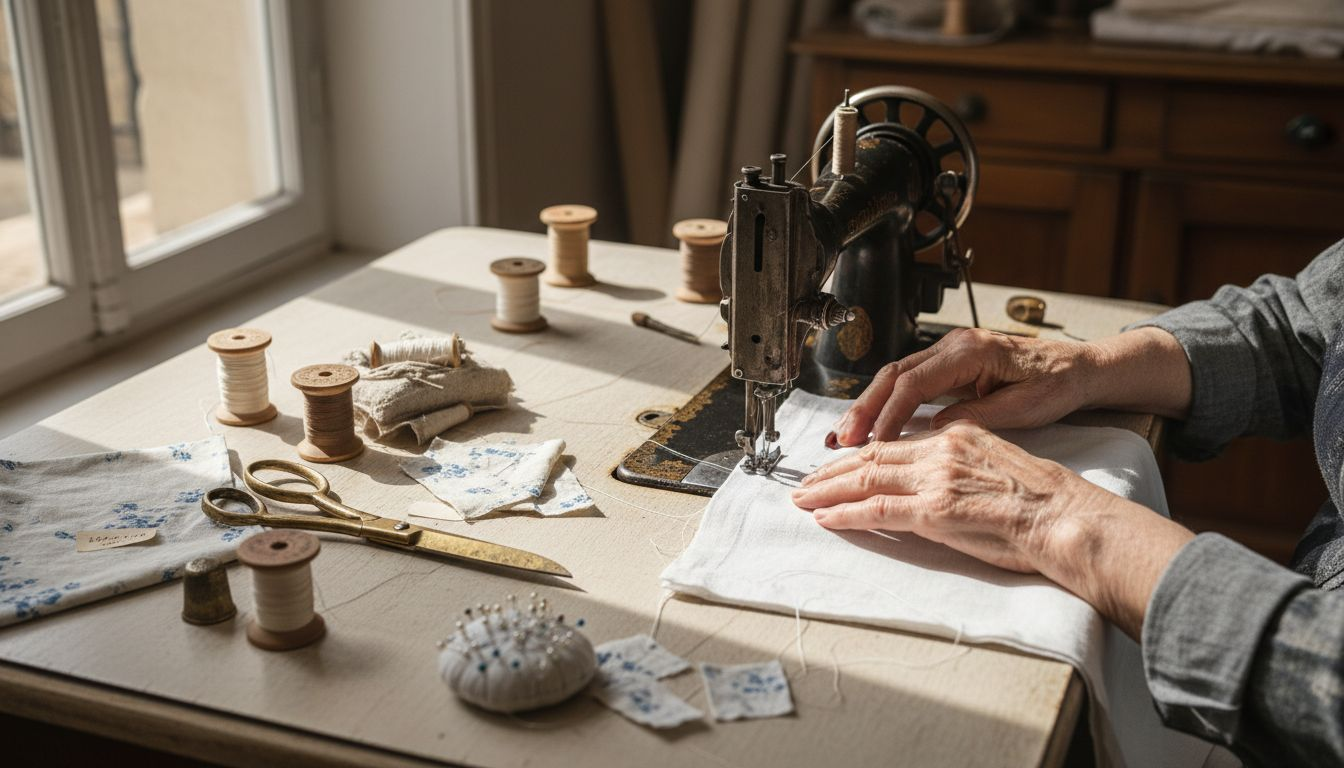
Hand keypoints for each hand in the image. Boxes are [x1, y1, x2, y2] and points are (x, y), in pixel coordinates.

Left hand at [795, 420, 1093, 573]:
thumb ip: (961, 463)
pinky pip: (876, 510)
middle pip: (872, 457)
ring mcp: (935, 480)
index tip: (839, 466)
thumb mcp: (996, 463)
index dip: (861, 455)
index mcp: (957, 435)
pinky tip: (826, 518)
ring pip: (866, 479)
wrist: (1065, 518)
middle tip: (806, 482)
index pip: (896, 444)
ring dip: (828, 490)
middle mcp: (941, 450)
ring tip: (804, 499)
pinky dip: (845, 514)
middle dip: (833, 471)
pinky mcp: (934, 511)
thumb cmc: (1042, 503)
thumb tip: (937, 477)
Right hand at [830, 328, 1103, 447]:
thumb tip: (934, 431)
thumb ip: (976, 417)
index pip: (914, 382)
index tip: (874, 442)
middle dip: (864, 408)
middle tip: (842, 440)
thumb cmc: (1057, 384)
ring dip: (869, 406)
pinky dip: (886, 403)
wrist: (1078, 367)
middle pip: (893, 374)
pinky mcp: (949, 365)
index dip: (889, 413)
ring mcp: (948, 352)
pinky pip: (908, 382)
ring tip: (846, 437)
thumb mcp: (1023, 407)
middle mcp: (953, 345)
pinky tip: (872, 426)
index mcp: (971, 351)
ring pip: (894, 377)